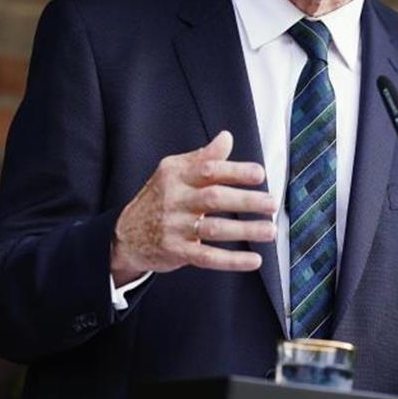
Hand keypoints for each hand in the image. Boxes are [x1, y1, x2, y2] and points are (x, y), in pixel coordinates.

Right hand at [111, 130, 277, 283]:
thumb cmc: (159, 199)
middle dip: (246, 201)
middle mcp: (175, 200)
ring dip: (245, 230)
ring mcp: (174, 227)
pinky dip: (232, 260)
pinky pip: (207, 257)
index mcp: (176, 176)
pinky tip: (254, 259)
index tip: (260, 174)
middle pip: (214, 198)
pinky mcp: (176, 252)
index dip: (236, 171)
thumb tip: (227, 137)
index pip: (209, 170)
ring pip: (214, 229)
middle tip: (272, 203)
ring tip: (270, 230)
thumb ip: (203, 157)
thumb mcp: (173, 172)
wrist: (125, 235)